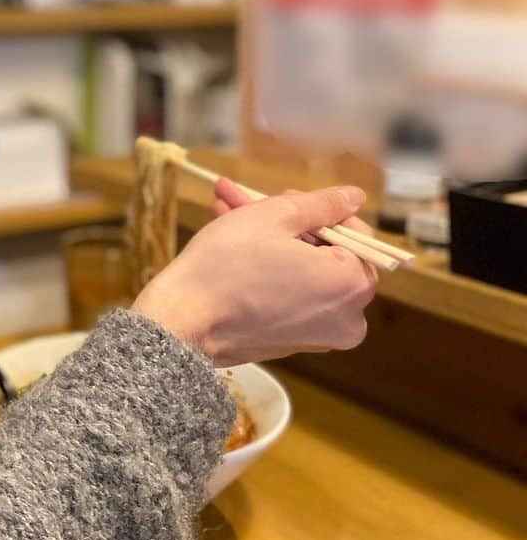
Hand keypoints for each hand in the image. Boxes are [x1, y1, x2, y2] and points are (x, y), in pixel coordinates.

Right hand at [131, 181, 378, 366]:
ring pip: (301, 270)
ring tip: (224, 209)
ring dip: (267, 238)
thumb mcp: (275, 217)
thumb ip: (322, 204)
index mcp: (351, 284)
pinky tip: (229, 239)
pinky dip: (267, 268)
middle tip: (245, 198)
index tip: (282, 197)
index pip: (355, 234)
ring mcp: (320, 336)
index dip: (318, 209)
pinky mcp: (292, 342)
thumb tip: (355, 196)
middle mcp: (347, 317)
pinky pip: (290, 294)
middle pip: (324, 251)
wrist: (184, 323)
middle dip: (284, 221)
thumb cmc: (229, 265)